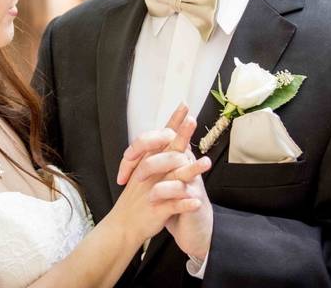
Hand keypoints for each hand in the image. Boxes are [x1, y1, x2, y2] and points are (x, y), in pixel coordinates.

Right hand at [117, 104, 214, 260]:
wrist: (123, 225)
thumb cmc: (136, 198)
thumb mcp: (142, 173)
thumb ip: (156, 156)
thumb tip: (169, 138)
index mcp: (149, 163)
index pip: (162, 138)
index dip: (173, 122)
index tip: (185, 105)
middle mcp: (151, 173)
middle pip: (168, 151)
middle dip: (181, 136)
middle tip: (192, 120)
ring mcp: (154, 191)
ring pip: (174, 178)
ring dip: (191, 170)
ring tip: (207, 163)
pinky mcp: (157, 210)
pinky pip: (173, 206)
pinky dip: (184, 204)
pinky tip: (197, 202)